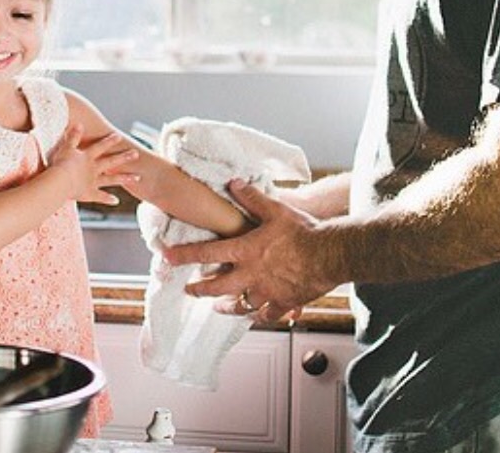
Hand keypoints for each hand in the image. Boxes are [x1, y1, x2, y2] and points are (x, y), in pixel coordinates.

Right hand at [48, 125, 137, 205]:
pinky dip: (108, 199)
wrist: (60, 182)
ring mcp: (93, 181)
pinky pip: (100, 197)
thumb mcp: (66, 148)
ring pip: (112, 180)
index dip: (109, 141)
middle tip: (136, 154)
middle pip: (111, 162)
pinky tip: (117, 201)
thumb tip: (80, 124)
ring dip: (124, 178)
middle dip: (124, 157)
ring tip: (137, 178)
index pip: (100, 146)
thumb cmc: (60, 164)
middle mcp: (93, 168)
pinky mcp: (89, 194)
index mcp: (87, 157)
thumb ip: (73, 136)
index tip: (119, 136)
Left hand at [163, 178, 337, 322]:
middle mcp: (251, 275)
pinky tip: (257, 315)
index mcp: (246, 251)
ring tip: (219, 306)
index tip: (167, 258)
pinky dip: (260, 316)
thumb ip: (251, 198)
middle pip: (217, 288)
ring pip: (240, 306)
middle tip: (189, 290)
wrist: (332, 254)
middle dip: (200, 289)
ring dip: (227, 306)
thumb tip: (234, 183)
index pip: (207, 253)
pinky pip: (267, 316)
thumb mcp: (275, 209)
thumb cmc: (305, 231)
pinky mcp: (284, 303)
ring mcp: (267, 292)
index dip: (184, 256)